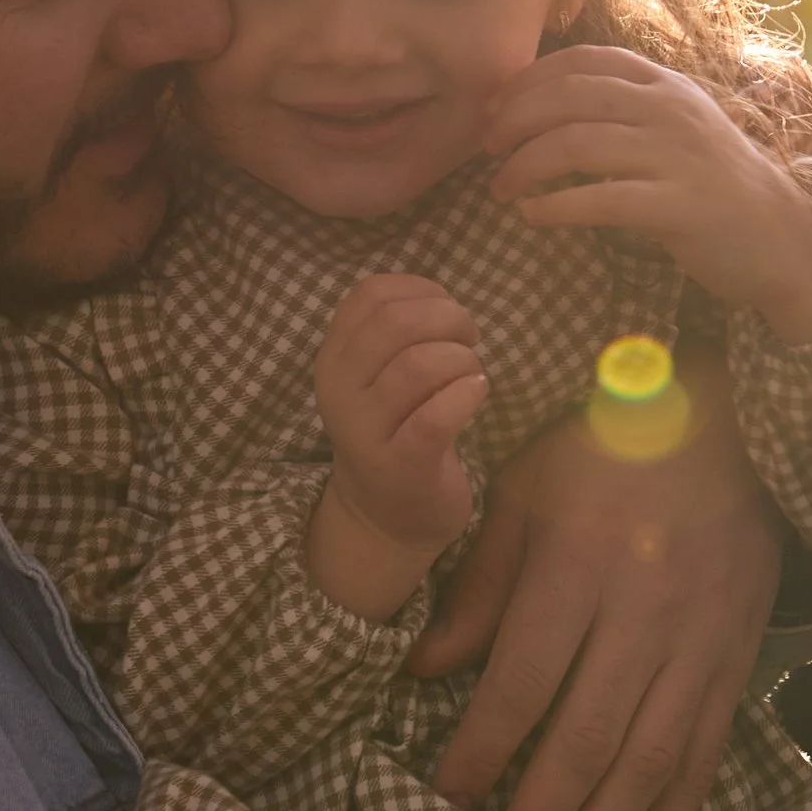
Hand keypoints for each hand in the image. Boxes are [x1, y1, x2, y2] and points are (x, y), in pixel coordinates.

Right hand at [307, 273, 486, 619]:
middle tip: (469, 341)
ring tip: (471, 374)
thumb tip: (440, 298)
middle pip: (397, 323)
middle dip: (449, 319)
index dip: (422, 291)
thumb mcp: (377, 376)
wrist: (383, 518)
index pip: (371, 294)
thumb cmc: (394, 433)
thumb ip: (396, 332)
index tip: (445, 313)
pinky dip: (467, 394)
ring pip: (420, 365)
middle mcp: (340, 390)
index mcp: (334, 358)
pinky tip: (477, 393)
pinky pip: (436, 417)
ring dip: (462, 360)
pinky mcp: (401, 465)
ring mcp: (367, 431)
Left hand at [414, 351, 778, 810]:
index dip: (482, 749)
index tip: (447, 798)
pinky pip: (702, 765)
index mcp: (582, 562)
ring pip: (650, 764)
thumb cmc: (602, 453)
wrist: (729, 426)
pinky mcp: (736, 668)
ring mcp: (701, 645)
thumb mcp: (522, 491)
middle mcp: (646, 611)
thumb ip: (479, 584)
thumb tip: (427, 671)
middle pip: (589, 737)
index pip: (525, 678)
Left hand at [486, 48, 811, 345]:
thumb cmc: (715, 187)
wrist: (783, 239)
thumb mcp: (677, 130)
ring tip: (500, 188)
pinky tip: (533, 217)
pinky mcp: (678, 207)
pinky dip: (555, 207)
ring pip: (576, 143)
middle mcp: (670, 110)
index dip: (529, 80)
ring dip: (524, 166)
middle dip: (515, 120)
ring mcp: (677, 156)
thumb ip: (626, 111)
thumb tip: (543, 108)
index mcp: (666, 84)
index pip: (584, 61)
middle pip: (570, 97)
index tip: (495, 107)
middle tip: (486, 149)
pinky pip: (600, 199)